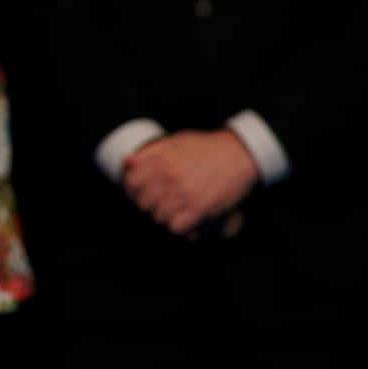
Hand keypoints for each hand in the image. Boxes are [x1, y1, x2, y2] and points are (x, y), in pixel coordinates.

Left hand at [122, 129, 258, 236]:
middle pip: (143, 202)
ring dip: (164, 216)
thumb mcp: (176, 141)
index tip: (138, 192)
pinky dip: (179, 226)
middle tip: (159, 202)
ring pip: (158, 217)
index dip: (132, 190)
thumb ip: (151, 152)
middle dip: (149, 204)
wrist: (240, 154)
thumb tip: (127, 162)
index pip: (131, 182)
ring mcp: (184, 193)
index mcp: (161, 159)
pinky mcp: (200, 209)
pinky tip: (185, 218)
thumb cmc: (208, 148)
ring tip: (174, 210)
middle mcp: (169, 176)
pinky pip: (176, 227)